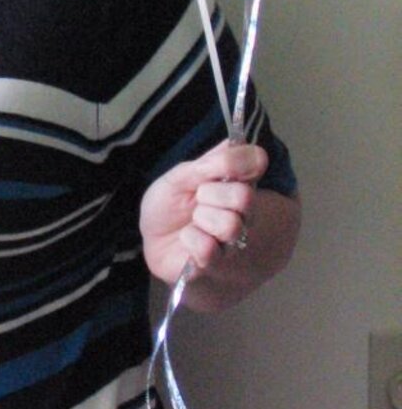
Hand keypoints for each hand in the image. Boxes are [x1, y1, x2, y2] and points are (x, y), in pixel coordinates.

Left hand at [140, 140, 265, 285]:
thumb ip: (212, 162)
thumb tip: (243, 143)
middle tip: (197, 197)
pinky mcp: (216, 265)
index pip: (255, 164)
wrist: (152, 238)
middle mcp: (244, 213)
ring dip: (201, 218)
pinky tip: (187, 239)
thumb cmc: (170, 204)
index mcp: (238, 185)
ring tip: (192, 221)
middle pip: (244, 197)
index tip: (209, 169)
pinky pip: (208, 249)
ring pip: (230, 225)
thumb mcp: (183, 175)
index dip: (231, 164)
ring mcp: (233, 241)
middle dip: (209, 193)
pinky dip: (190, 239)